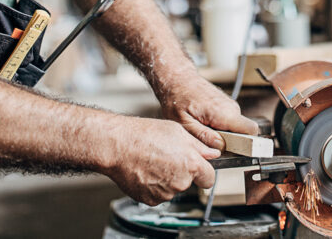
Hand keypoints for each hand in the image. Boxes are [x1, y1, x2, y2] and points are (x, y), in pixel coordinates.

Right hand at [101, 115, 219, 204]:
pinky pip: (158, 194)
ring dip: (167, 179)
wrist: (118, 146)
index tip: (199, 167)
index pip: (209, 178)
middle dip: (183, 172)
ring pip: (173, 189)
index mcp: (191, 164)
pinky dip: (154, 186)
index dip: (204, 172)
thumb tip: (213, 153)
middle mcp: (180, 182)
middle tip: (168, 157)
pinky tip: (146, 171)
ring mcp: (165, 193)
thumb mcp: (178, 131)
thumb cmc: (144, 135)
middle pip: (189, 183)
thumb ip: (199, 146)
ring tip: (154, 161)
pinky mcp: (150, 200)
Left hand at [155, 70, 259, 149]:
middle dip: (228, 142)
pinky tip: (202, 121)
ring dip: (221, 134)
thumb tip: (221, 147)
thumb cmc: (178, 98)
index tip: (233, 150)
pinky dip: (218, 126)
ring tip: (201, 127)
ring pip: (234, 128)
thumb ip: (203, 136)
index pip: (251, 131)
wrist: (178, 78)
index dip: (246, 144)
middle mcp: (231, 108)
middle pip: (242, 133)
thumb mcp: (184, 123)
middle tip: (206, 139)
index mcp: (224, 113)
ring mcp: (229, 105)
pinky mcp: (225, 105)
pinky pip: (228, 122)